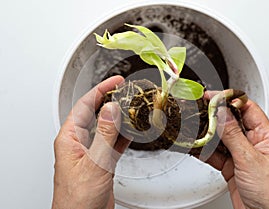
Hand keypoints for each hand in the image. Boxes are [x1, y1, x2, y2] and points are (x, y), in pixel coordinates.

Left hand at [52, 76, 129, 208]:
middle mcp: (79, 142)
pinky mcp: (102, 162)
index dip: (100, 90)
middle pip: (96, 113)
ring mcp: (92, 152)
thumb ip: (104, 135)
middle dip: (110, 101)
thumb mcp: (94, 163)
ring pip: (106, 128)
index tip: (115, 82)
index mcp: (70, 139)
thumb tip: (110, 109)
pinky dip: (123, 136)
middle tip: (126, 91)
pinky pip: (113, 143)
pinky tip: (131, 131)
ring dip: (119, 118)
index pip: (84, 105)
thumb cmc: (77, 198)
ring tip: (131, 108)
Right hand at [206, 99, 268, 208]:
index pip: (246, 109)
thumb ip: (232, 135)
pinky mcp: (232, 167)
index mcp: (266, 136)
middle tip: (198, 112)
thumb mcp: (250, 160)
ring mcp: (242, 155)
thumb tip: (220, 113)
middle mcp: (254, 143)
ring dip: (207, 136)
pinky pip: (216, 154)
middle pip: (231, 122)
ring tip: (194, 130)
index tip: (211, 96)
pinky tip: (197, 148)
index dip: (228, 100)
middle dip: (214, 117)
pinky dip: (205, 152)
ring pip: (221, 139)